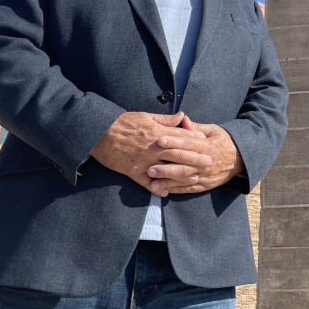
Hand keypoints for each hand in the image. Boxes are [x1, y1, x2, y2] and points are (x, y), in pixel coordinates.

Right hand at [90, 110, 211, 190]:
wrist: (98, 133)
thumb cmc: (123, 122)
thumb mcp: (145, 116)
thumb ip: (165, 119)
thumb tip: (182, 116)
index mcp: (156, 132)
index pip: (180, 137)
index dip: (194, 141)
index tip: (206, 144)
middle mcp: (152, 148)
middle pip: (178, 154)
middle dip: (195, 158)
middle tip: (209, 162)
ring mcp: (143, 161)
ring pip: (166, 169)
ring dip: (181, 175)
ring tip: (194, 178)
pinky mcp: (132, 171)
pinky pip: (146, 182)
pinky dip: (156, 188)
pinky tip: (166, 193)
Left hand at [147, 114, 243, 194]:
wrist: (240, 160)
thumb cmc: (224, 142)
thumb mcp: (213, 131)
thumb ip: (196, 127)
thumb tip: (182, 119)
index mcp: (208, 146)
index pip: (189, 144)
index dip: (174, 141)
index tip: (159, 140)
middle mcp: (206, 162)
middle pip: (184, 164)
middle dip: (166, 165)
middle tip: (149, 166)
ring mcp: (206, 176)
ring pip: (184, 179)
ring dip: (167, 180)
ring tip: (152, 180)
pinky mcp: (205, 186)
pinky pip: (188, 189)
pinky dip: (175, 189)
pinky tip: (162, 189)